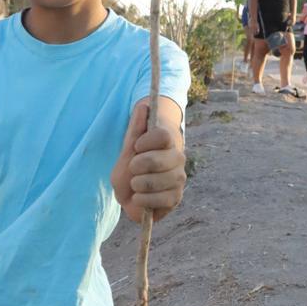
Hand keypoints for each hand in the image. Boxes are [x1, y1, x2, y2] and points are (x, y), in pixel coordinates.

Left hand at [111, 102, 185, 223]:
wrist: (129, 195)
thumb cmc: (130, 169)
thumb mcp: (128, 149)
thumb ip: (136, 129)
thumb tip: (143, 105)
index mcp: (167, 142)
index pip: (162, 135)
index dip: (145, 141)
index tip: (136, 147)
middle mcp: (177, 158)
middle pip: (156, 160)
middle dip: (136, 166)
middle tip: (133, 169)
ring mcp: (178, 179)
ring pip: (155, 181)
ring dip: (137, 184)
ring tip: (136, 185)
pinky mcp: (176, 198)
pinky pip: (158, 199)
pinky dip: (142, 200)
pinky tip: (140, 197)